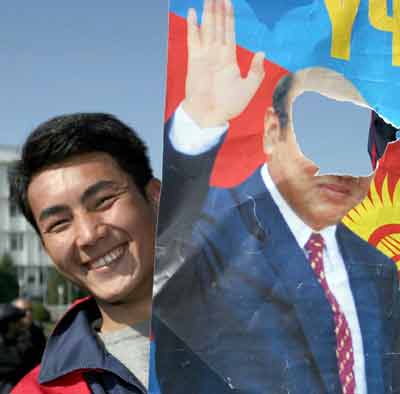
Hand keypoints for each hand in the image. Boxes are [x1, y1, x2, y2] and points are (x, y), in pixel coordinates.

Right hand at [182, 0, 264, 127]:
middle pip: (218, 25)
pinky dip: (192, 26)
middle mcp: (216, 54)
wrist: (209, 115)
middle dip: (217, 8)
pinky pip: (193, 39)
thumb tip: (261, 53)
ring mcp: (205, 56)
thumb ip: (256, 71)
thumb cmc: (229, 105)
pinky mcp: (194, 60)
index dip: (229, 16)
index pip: (229, 32)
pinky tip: (191, 13)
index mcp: (229, 58)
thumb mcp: (248, 88)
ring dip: (207, 12)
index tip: (228, 1)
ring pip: (206, 28)